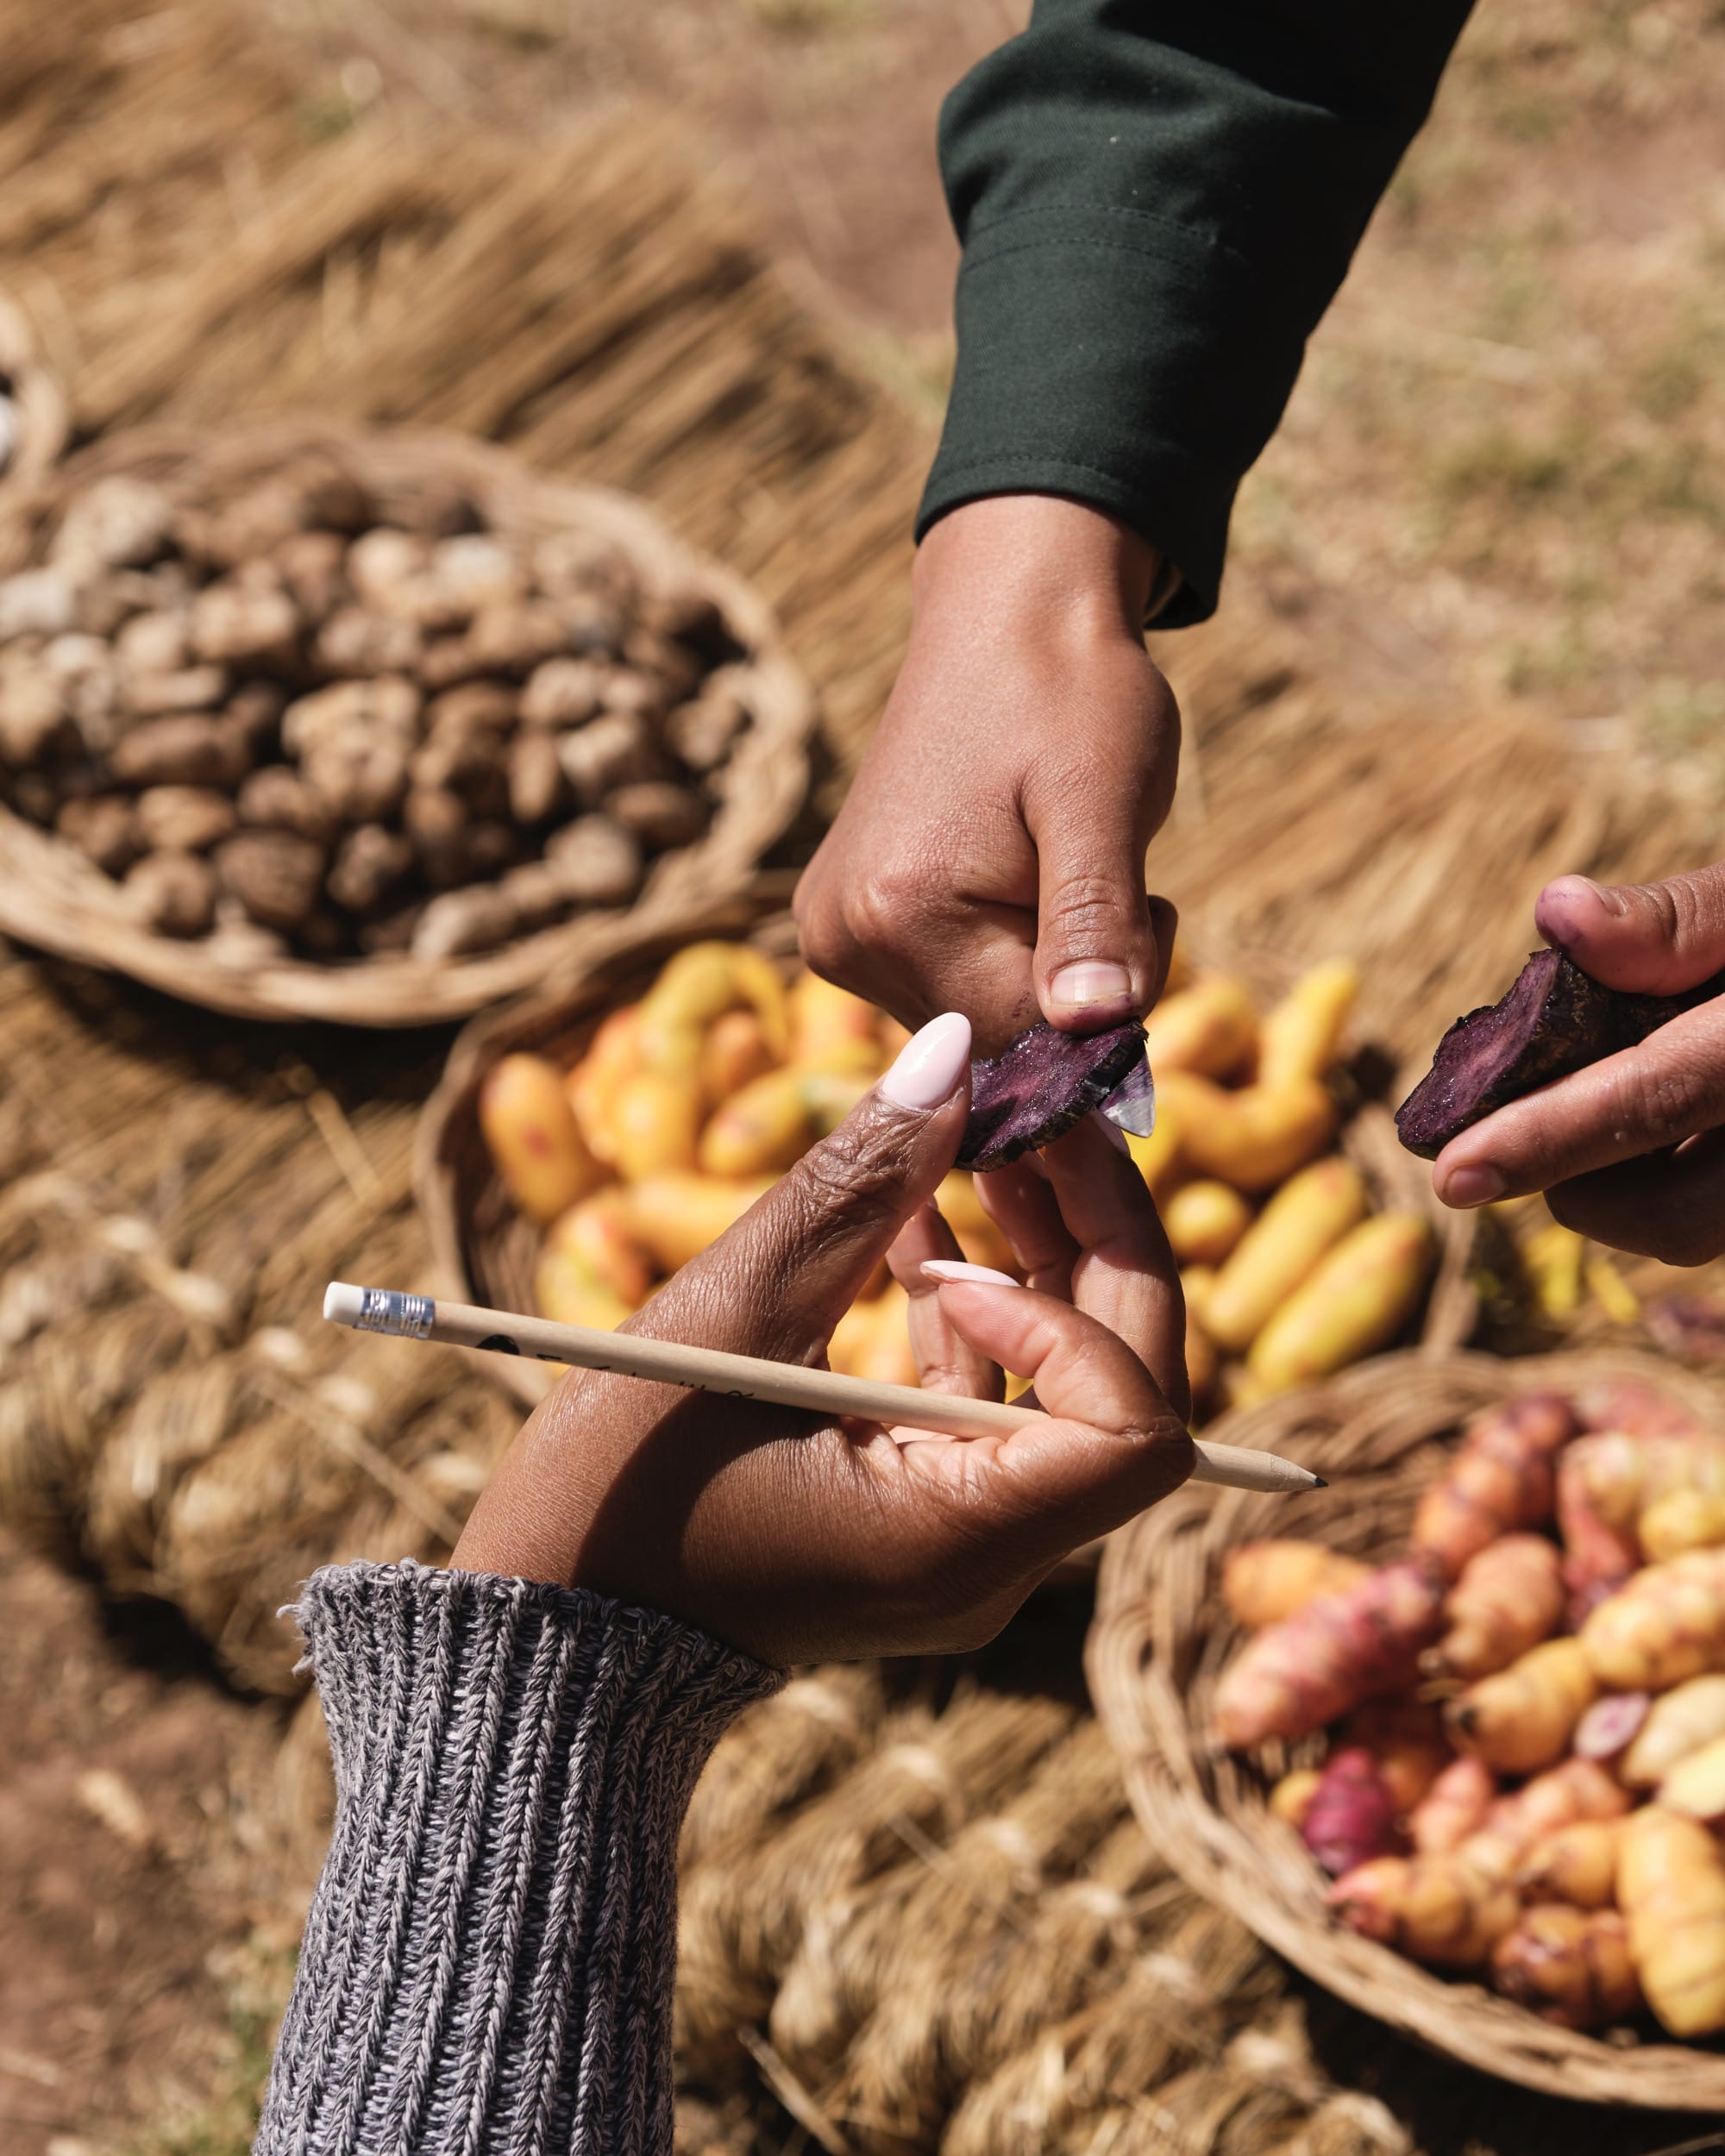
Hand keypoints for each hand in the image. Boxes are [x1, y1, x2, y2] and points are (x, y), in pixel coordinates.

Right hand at [453, 1015, 1192, 1664]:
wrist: (546, 1633)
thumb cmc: (614, 1493)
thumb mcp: (729, 1318)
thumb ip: (852, 1187)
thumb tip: (950, 1052)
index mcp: (957, 1542)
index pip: (1134, 1431)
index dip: (1085, 1314)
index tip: (965, 1253)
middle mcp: (992, 1564)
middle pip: (1126, 1397)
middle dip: (1097, 1247)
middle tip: (1037, 1126)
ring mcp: (966, 1551)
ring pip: (1071, 1393)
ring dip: (1037, 1264)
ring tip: (972, 1148)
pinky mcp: (926, 1522)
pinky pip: (997, 1409)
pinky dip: (975, 1316)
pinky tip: (912, 1226)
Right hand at [794, 495, 1179, 1051]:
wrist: (1009, 612)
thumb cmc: (1072, 692)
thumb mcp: (1101, 800)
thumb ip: (1096, 918)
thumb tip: (1098, 1026)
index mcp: (901, 915)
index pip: (1029, 1043)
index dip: (1111, 1005)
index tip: (1147, 911)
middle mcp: (845, 940)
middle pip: (998, 1040)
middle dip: (1073, 985)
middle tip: (1107, 877)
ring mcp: (835, 937)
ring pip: (978, 1020)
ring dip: (1040, 968)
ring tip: (1055, 863)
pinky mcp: (843, 927)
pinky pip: (948, 987)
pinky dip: (1003, 953)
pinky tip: (1014, 874)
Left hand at [1433, 866, 1724, 1262]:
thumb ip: (1676, 919)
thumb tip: (1558, 916)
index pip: (1657, 1097)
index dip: (1549, 1140)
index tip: (1452, 1176)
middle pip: (1666, 1210)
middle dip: (1574, 1177)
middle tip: (1520, 1114)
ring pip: (1682, 1233)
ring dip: (1614, 1186)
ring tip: (1602, 1099)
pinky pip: (1703, 1226)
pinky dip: (1655, 1188)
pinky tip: (1655, 1130)